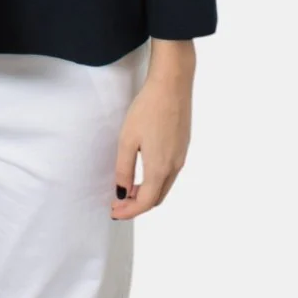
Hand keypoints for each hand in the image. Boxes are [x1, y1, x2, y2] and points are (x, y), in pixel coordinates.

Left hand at [110, 57, 193, 218]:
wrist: (172, 85)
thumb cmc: (147, 109)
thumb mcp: (128, 139)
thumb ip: (124, 169)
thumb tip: (123, 193)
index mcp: (160, 168)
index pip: (145, 202)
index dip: (129, 211)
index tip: (113, 212)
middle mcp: (174, 166)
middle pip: (157, 198)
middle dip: (137, 205)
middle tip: (118, 203)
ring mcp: (181, 156)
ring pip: (164, 186)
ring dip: (147, 193)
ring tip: (128, 189)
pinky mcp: (183, 145)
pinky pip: (169, 173)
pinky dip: (156, 180)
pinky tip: (143, 172)